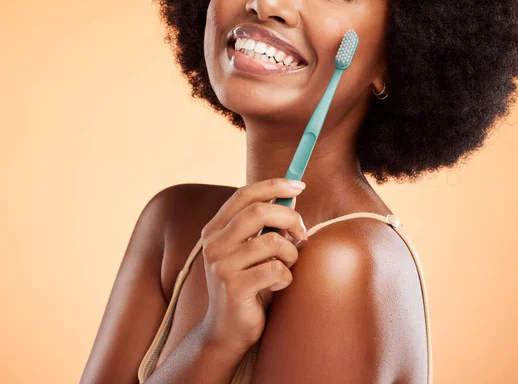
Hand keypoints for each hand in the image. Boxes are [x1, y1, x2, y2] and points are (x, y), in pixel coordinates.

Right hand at [200, 178, 307, 353]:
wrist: (226, 331)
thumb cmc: (246, 284)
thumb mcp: (253, 250)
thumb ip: (266, 224)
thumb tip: (291, 196)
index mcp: (215, 229)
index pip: (244, 194)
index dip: (273, 185)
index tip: (298, 186)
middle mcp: (213, 244)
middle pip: (259, 211)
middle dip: (290, 218)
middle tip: (303, 233)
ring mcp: (221, 266)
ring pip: (272, 241)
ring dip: (290, 253)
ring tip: (287, 265)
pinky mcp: (234, 288)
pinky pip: (275, 270)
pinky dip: (286, 276)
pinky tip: (278, 286)